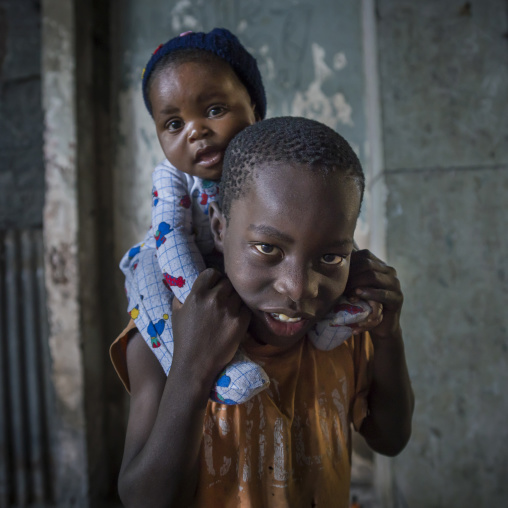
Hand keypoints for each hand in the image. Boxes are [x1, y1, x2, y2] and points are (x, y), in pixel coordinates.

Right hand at [171, 268, 250, 383]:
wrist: (195, 364)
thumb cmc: (184, 339)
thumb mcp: (177, 312)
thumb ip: (183, 295)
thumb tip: (187, 282)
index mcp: (197, 295)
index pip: (211, 272)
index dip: (214, 277)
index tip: (215, 284)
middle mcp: (214, 299)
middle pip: (227, 282)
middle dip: (226, 288)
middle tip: (224, 298)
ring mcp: (229, 310)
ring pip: (238, 294)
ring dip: (235, 299)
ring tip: (230, 309)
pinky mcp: (240, 322)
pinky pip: (246, 307)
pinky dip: (243, 311)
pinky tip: (236, 319)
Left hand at [346, 250, 402, 340]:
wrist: (381, 325)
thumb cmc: (364, 304)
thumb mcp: (355, 286)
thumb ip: (349, 274)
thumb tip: (328, 259)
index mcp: (380, 265)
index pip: (364, 255)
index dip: (350, 262)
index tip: (337, 273)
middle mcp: (390, 272)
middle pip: (367, 264)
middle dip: (351, 273)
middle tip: (340, 285)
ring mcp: (395, 284)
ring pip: (374, 276)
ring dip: (357, 283)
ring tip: (347, 292)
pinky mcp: (398, 298)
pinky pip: (383, 293)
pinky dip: (369, 293)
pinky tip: (358, 294)